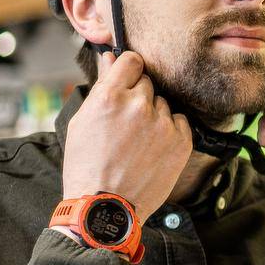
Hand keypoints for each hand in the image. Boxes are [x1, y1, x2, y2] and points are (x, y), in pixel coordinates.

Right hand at [61, 50, 193, 223]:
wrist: (105, 207)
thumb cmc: (87, 165)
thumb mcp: (82, 121)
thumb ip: (101, 85)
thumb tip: (110, 57)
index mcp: (110, 96)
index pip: (131, 60)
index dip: (128, 70)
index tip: (127, 81)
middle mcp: (139, 105)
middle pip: (147, 83)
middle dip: (137, 98)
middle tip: (125, 124)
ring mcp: (163, 123)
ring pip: (163, 104)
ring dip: (153, 116)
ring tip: (137, 143)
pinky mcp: (181, 141)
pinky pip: (179, 121)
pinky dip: (169, 131)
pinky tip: (152, 149)